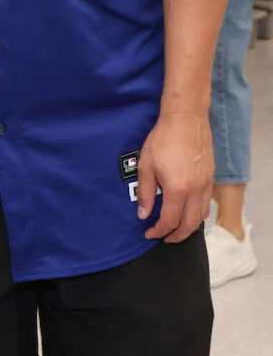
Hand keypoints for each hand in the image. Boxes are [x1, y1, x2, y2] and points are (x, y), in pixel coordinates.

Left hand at [137, 111, 213, 242]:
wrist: (186, 118)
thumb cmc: (163, 139)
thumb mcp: (146, 165)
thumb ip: (145, 193)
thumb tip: (143, 214)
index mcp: (178, 190)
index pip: (169, 221)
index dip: (158, 231)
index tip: (149, 233)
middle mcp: (196, 192)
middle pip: (189, 225)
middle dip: (176, 236)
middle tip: (163, 237)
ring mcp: (206, 185)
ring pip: (201, 217)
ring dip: (189, 227)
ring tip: (176, 227)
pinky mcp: (211, 177)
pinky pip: (206, 204)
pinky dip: (198, 214)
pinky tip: (188, 210)